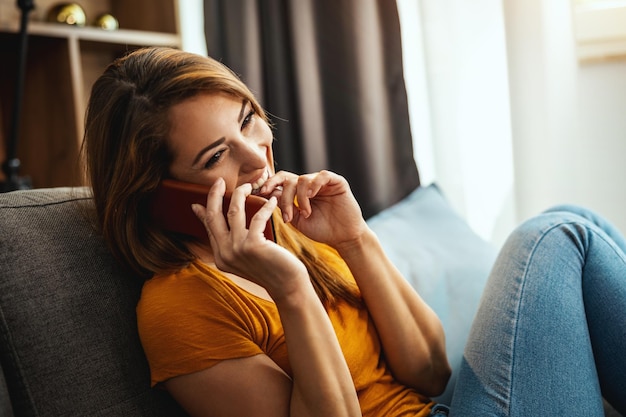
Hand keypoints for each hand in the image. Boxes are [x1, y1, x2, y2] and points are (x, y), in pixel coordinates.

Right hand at [191, 178, 308, 298]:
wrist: (287, 286)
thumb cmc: (269, 267)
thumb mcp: (244, 254)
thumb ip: (230, 240)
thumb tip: (220, 227)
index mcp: (220, 257)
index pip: (209, 226)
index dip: (206, 208)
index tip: (206, 193)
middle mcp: (224, 254)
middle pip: (214, 216)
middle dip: (215, 195)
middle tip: (220, 181)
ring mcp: (237, 250)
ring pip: (234, 211)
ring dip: (241, 194)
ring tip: (249, 186)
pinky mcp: (253, 245)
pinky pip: (257, 217)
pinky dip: (265, 206)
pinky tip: (272, 201)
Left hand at [260, 170, 367, 247]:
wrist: (343, 238)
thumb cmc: (322, 230)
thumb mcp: (298, 221)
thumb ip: (286, 207)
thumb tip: (270, 194)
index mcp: (299, 192)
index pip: (282, 180)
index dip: (270, 183)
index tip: (261, 193)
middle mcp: (310, 185)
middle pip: (289, 179)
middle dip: (284, 197)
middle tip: (287, 214)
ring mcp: (323, 182)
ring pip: (302, 179)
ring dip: (300, 197)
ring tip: (306, 213)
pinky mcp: (337, 182)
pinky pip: (322, 176)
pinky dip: (314, 185)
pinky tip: (312, 197)